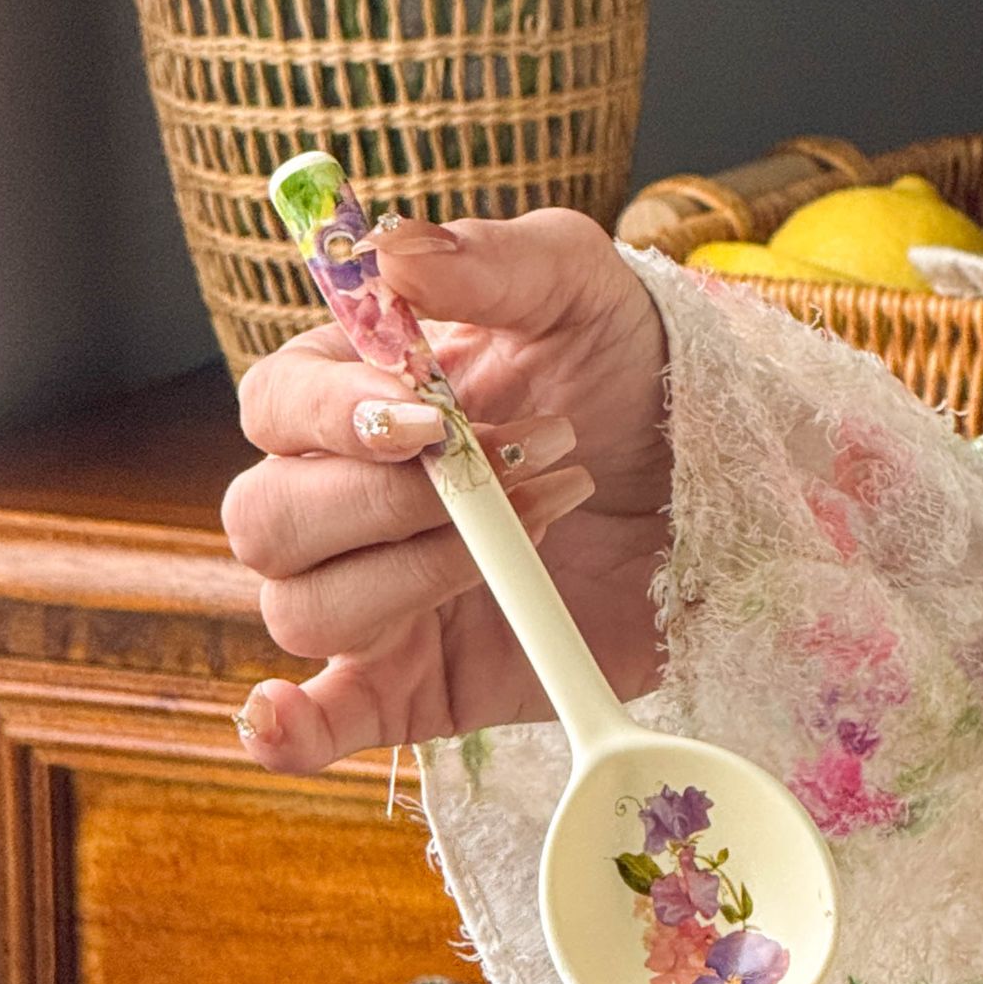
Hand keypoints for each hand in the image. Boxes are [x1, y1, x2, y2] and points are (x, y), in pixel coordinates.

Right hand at [223, 209, 671, 773]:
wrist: (714, 491)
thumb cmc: (631, 379)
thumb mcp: (580, 291)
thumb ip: (493, 262)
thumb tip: (392, 254)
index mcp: (351, 402)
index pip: (276, 408)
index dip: (336, 415)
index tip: (432, 415)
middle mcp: (342, 505)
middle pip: (269, 518)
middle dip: (388, 503)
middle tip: (516, 474)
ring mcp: (377, 601)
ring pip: (303, 610)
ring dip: (412, 577)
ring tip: (533, 532)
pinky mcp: (420, 684)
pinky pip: (327, 719)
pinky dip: (289, 730)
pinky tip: (277, 720)